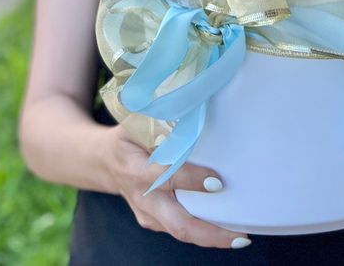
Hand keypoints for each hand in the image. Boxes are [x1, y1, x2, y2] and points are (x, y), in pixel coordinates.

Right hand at [105, 125, 250, 249]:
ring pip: (180, 231)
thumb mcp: (136, 122)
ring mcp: (147, 214)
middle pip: (177, 224)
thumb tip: (193, 108)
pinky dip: (202, 231)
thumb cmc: (127, 137)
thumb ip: (160, 120)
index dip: (192, 180)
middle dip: (209, 232)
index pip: (168, 177)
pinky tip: (225, 229)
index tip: (218, 181)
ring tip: (240, 236)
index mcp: (136, 169)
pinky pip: (178, 229)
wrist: (103, 162)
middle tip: (240, 235)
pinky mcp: (152, 222)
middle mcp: (142, 198)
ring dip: (211, 237)